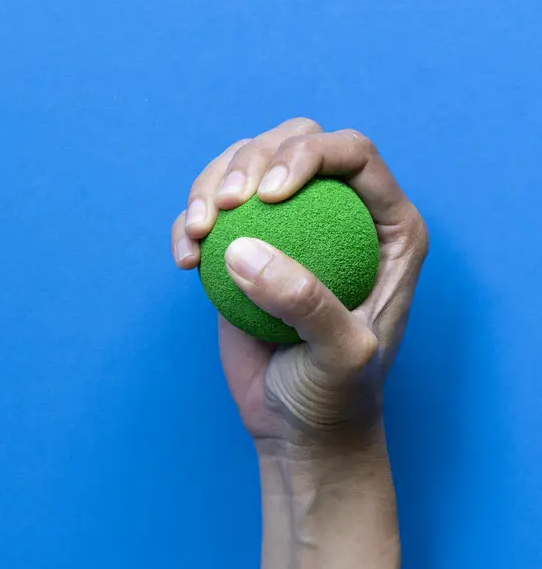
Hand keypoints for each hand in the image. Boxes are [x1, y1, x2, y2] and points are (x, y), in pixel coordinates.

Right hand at [171, 118, 428, 447]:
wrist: (297, 427)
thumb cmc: (336, 395)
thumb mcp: (341, 356)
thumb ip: (304, 302)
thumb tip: (242, 249)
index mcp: (385, 225)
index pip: (351, 154)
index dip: (306, 154)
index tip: (266, 196)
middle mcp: (339, 212)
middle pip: (292, 141)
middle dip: (251, 158)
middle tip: (224, 206)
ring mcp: (288, 226)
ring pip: (244, 165)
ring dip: (209, 185)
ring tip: (197, 233)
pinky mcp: (243, 246)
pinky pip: (210, 210)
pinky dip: (188, 224)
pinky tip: (183, 259)